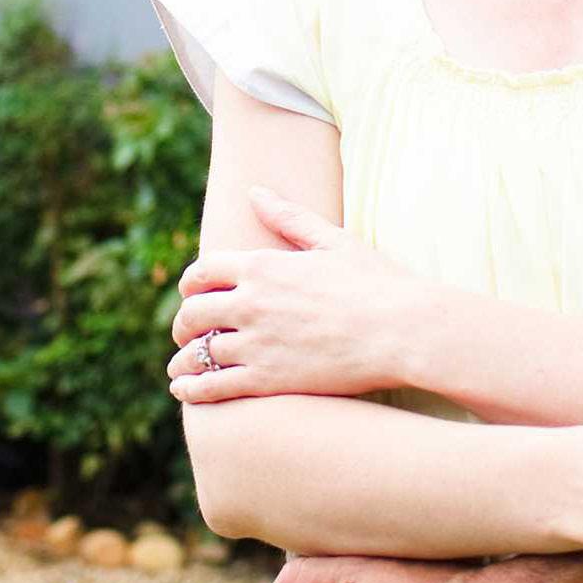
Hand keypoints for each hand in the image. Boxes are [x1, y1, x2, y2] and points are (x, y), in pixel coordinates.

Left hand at [171, 190, 434, 400]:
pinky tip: (184, 391)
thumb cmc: (376, 283)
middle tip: (186, 331)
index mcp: (263, 265)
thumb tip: (255, 191)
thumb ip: (288, 218)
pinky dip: (192, 389)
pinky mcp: (267, 380)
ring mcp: (256, 343)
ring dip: (184, 359)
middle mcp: (251, 303)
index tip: (192, 291)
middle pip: (194, 312)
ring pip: (199, 353)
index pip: (204, 271)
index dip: (192, 282)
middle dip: (184, 322)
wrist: (402, 330)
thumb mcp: (332, 241)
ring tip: (179, 367)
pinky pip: (214, 387)